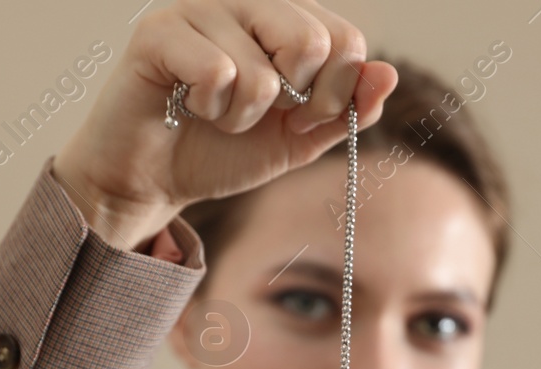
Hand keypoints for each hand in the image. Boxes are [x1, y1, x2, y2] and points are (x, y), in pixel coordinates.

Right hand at [52, 0, 397, 250]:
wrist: (153, 179)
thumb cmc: (223, 150)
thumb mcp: (299, 138)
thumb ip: (346, 111)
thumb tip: (388, 76)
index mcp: (285, 18)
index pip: (347, 41)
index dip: (334, 95)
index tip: (302, 117)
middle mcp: (247, 1)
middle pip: (313, 42)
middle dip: (295, 104)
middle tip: (261, 116)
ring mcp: (201, 9)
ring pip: (261, 73)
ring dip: (242, 116)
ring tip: (214, 113)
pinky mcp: (159, 32)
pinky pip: (216, 72)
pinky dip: (209, 108)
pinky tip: (187, 105)